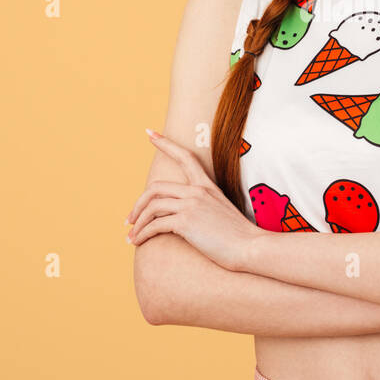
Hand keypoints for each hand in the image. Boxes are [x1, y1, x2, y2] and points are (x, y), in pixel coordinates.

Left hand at [125, 130, 263, 271]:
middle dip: (137, 204)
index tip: (149, 132)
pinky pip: (155, 225)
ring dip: (137, 222)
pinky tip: (138, 242)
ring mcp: (191, 204)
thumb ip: (203, 206)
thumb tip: (182, 213)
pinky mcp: (186, 221)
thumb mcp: (220, 211)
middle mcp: (197, 191)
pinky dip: (142, 234)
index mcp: (206, 186)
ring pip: (151, 206)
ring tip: (131, 236)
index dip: (165, 143)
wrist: (250, 248)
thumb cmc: (237, 236)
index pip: (184, 156)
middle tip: (130, 219)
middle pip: (155, 188)